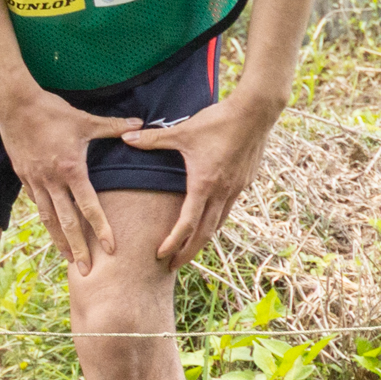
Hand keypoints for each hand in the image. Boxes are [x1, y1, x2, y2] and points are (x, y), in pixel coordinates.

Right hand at [0, 76, 143, 271]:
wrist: (14, 105)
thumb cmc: (52, 111)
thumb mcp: (85, 120)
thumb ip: (113, 127)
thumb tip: (139, 124)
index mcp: (71, 169)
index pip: (89, 207)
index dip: (101, 229)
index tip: (111, 248)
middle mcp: (52, 181)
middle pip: (67, 222)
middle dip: (78, 248)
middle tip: (86, 271)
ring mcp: (35, 180)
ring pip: (49, 218)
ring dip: (59, 241)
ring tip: (68, 259)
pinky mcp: (23, 176)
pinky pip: (37, 203)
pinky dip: (46, 219)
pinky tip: (52, 229)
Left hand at [120, 88, 286, 263]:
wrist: (255, 113)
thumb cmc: (217, 122)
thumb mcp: (181, 131)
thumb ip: (153, 139)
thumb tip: (125, 138)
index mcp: (205, 184)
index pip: (187, 223)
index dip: (173, 242)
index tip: (160, 255)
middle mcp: (223, 192)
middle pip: (205, 233)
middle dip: (188, 252)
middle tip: (173, 266)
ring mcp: (236, 189)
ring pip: (219, 223)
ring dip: (203, 238)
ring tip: (189, 248)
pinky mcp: (245, 182)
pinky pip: (228, 209)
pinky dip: (216, 220)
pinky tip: (209, 220)